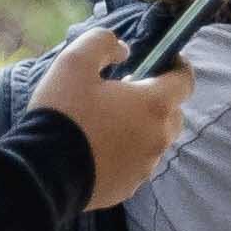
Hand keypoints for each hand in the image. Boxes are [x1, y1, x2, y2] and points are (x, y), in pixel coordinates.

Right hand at [39, 26, 193, 212]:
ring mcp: (146, 166)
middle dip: (157, 100)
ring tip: (109, 122)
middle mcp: (158, 137)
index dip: (178, 67)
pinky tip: (99, 149)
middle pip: (172, 114)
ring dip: (141, 128)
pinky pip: (136, 164)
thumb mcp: (74, 62)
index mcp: (154, 105)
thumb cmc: (63, 112)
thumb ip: (103, 44)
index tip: (164, 61)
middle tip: (126, 93)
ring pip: (155, 140)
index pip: (185, 81)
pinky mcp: (130, 186)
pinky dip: (126, 153)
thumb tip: (124, 50)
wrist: (44, 171)